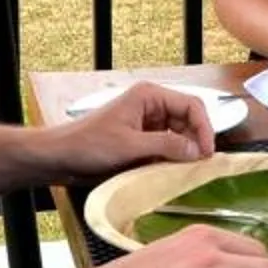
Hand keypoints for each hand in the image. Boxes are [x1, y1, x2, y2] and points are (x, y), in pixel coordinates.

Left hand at [49, 82, 211, 178]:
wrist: (60, 157)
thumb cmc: (88, 144)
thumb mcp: (130, 145)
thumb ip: (166, 145)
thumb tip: (197, 151)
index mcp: (149, 96)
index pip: (192, 105)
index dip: (205, 128)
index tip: (207, 152)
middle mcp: (152, 106)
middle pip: (189, 120)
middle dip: (196, 141)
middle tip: (201, 165)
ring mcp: (147, 123)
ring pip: (180, 135)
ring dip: (184, 152)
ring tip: (186, 170)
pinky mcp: (142, 139)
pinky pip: (167, 146)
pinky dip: (172, 158)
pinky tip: (171, 171)